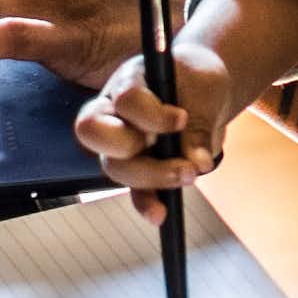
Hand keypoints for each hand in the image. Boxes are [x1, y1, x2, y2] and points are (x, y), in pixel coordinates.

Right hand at [75, 37, 233, 221]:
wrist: (204, 93)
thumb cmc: (198, 82)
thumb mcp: (204, 91)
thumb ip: (199, 124)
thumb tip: (198, 162)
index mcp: (127, 83)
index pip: (124, 100)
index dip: (151, 114)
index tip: (182, 119)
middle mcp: (114, 113)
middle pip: (94, 132)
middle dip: (129, 147)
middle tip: (165, 144)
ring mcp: (121, 145)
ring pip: (115, 167)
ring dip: (152, 177)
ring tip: (190, 175)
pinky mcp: (138, 170)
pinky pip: (134, 192)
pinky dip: (146, 205)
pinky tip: (160, 215)